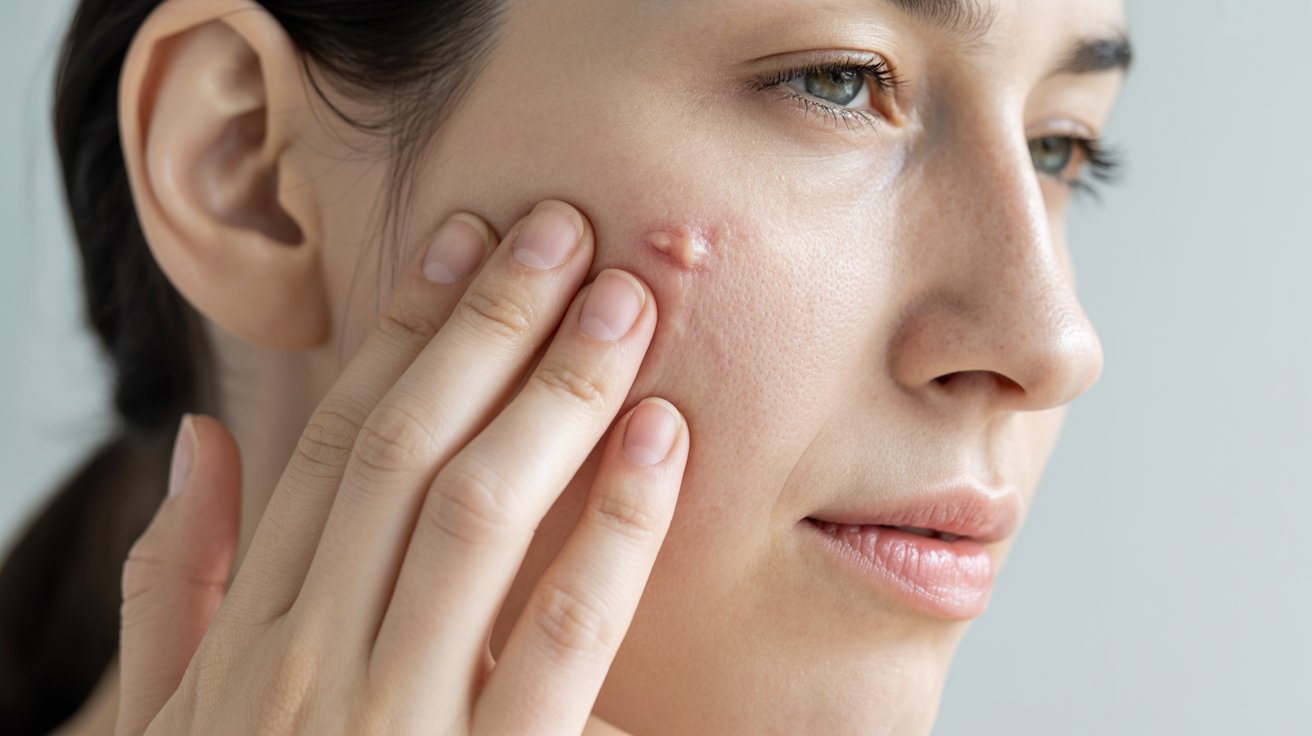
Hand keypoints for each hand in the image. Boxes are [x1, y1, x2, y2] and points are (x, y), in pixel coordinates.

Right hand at [115, 201, 687, 734]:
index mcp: (249, 636)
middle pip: (405, 449)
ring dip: (554, 393)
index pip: (331, 444)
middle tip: (563, 229)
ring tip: (622, 300)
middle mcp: (307, 661)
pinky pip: (558, 640)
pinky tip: (657, 442)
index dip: (400, 331)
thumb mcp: (167, 726)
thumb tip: (195, 445)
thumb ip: (175, 593)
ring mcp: (388, 722)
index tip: (460, 243)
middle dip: (489, 328)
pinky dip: (610, 530)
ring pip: (474, 515)